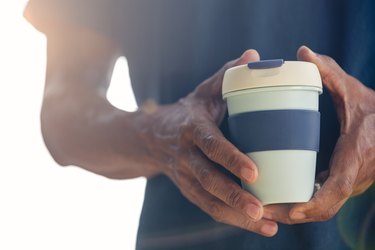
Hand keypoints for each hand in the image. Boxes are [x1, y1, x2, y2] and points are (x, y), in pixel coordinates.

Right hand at [141, 50, 277, 235]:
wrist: (150, 138)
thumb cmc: (186, 112)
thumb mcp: (202, 92)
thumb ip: (226, 75)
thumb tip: (253, 56)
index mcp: (192, 129)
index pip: (211, 145)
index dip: (231, 159)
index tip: (255, 173)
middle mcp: (187, 157)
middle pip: (209, 181)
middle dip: (236, 198)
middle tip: (264, 210)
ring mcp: (186, 177)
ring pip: (210, 201)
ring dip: (238, 216)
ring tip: (268, 225)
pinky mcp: (189, 190)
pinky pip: (210, 208)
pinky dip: (233, 219)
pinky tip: (259, 225)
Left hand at [265, 46, 374, 223]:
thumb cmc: (373, 108)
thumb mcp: (352, 89)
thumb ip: (329, 72)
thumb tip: (303, 52)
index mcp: (354, 155)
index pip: (337, 188)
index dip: (314, 202)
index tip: (290, 209)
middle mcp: (352, 176)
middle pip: (323, 208)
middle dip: (292, 214)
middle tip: (261, 211)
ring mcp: (348, 182)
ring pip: (321, 208)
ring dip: (293, 213)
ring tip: (262, 210)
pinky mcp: (342, 181)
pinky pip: (321, 199)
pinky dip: (301, 204)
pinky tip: (277, 200)